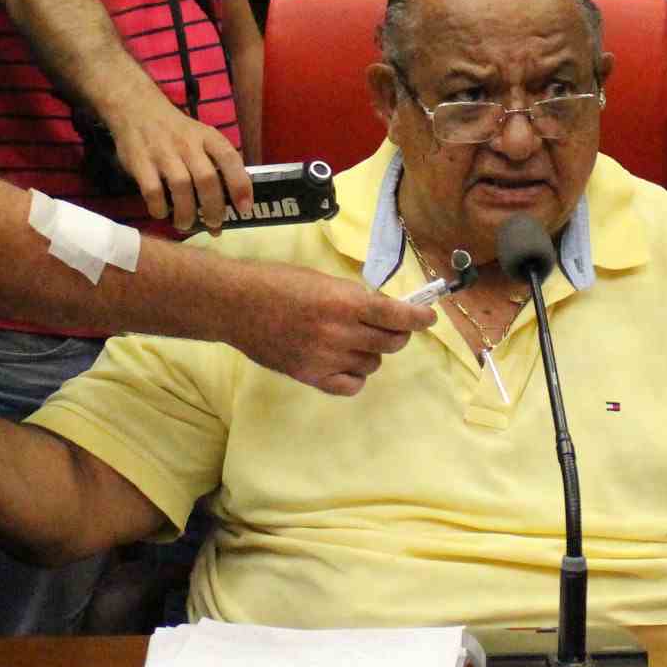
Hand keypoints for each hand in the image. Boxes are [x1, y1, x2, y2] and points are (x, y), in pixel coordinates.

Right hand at [108, 97, 253, 233]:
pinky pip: (153, 191)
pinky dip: (159, 207)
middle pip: (206, 179)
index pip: (230, 159)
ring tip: (186, 224)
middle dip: (213, 208)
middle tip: (213, 225)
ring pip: (181, 187)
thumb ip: (216, 163)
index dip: (240, 185)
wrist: (136, 107)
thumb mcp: (201, 136)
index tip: (244, 209)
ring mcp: (163, 152)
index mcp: (208, 137)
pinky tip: (162, 213)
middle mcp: (187, 143)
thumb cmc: (177, 131)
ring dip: (186, 213)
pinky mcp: (140, 161)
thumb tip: (232, 203)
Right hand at [236, 264, 435, 396]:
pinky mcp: (310, 376)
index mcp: (344, 302)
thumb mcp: (323, 280)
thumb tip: (383, 311)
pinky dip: (355, 376)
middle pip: (390, 343)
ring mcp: (325, 358)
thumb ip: (353, 298)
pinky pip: (350, 386)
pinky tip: (346, 363)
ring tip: (354, 341)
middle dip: (397, 334)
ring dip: (372, 353)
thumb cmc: (277, 282)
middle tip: (389, 328)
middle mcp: (339, 332)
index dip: (418, 318)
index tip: (429, 317)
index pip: (396, 315)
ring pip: (372, 365)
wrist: (237, 305)